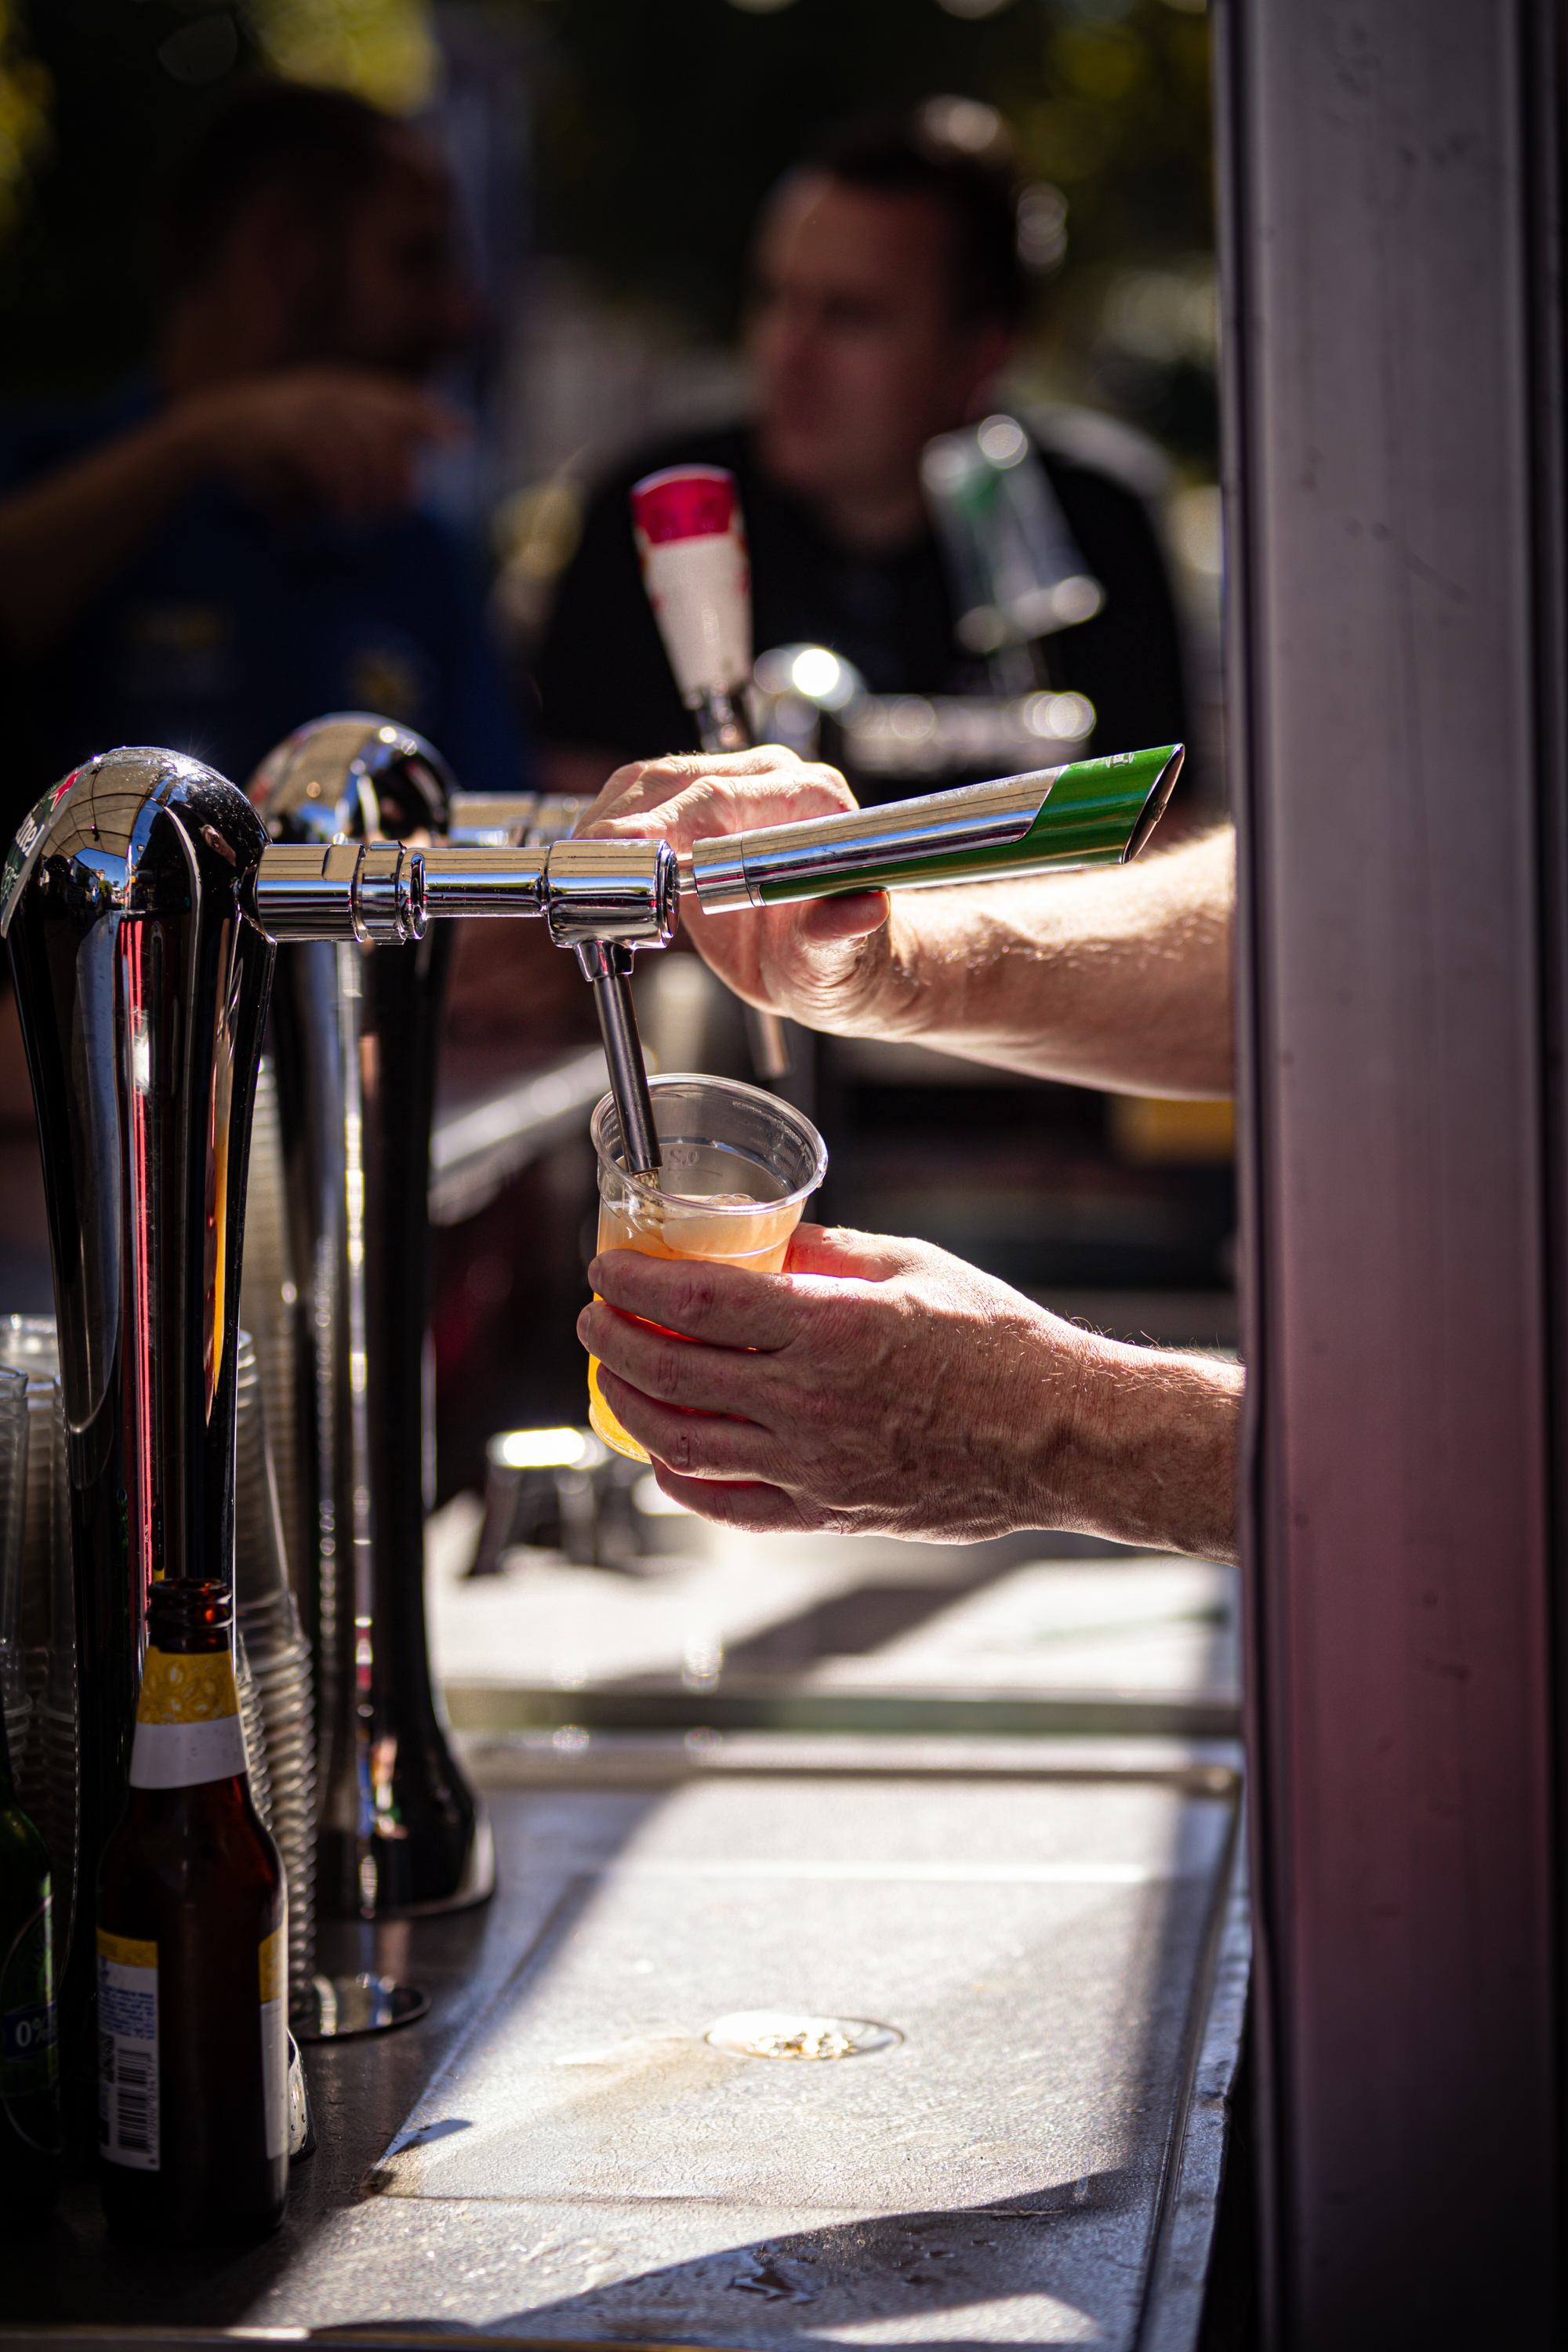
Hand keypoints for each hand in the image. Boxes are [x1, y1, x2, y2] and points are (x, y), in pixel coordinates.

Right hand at [176, 365, 462, 520]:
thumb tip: (408, 475)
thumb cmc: (271, 442)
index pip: (396, 397)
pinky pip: (325, 462)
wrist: (209, 431)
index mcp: (337, 385)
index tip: (466, 437)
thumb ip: (360, 444)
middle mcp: (324, 390)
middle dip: (400, 468)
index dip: (432, 416)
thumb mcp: (319, 434)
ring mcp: (303, 408)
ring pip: (357, 448)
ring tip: (369, 521)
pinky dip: (340, 491)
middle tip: (404, 508)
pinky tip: (345, 514)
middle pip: (383, 426)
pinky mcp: (283, 432)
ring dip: (369, 489)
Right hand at [575, 747, 904, 1034]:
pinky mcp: (702, 806)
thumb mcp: (840, 965)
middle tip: (582, 872)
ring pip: (650, 783)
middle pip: (675, 781)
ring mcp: (736, 787)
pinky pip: (644, 800)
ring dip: (607, 825)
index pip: (722, 798)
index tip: (624, 854)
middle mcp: (775, 781)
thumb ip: (838, 936)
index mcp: (815, 805)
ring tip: (581, 874)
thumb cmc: (846, 963)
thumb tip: (860, 910)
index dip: (664, 823)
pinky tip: (598, 867)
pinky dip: (611, 831)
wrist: (839, 967)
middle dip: (621, 826)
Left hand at [578, 1223, 1241, 1556]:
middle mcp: (812, 1403)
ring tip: (612, 1379)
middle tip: (593, 1317)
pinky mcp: (829, 1513)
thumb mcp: (915, 1267)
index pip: (699, 1301)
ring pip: (683, 1447)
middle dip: (611, 1341)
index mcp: (833, 1329)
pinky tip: (665, 1457)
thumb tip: (765, 1243)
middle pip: (672, 1373)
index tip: (605, 1268)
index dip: (635, 1282)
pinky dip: (681, 1482)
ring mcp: (815, 1467)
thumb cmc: (1005, 1346)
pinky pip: (729, 1507)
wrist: (1063, 1438)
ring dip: (628, 1408)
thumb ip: (830, 1255)